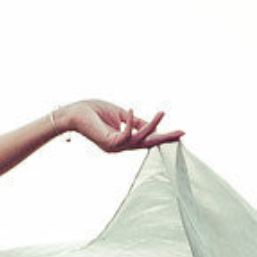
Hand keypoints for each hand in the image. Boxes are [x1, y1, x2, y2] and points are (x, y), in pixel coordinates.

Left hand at [57, 100, 182, 152]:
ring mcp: (115, 146)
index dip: (163, 136)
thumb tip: (151, 124)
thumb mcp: (121, 114)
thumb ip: (136, 121)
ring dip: (151, 126)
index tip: (181, 133)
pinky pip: (126, 135)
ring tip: (161, 112)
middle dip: (165, 138)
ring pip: (139, 139)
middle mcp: (120, 146)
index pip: (147, 140)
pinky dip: (130, 122)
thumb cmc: (94, 111)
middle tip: (182, 133)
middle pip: (147, 144)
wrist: (74, 112)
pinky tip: (131, 110)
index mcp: (123, 140)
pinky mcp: (109, 142)